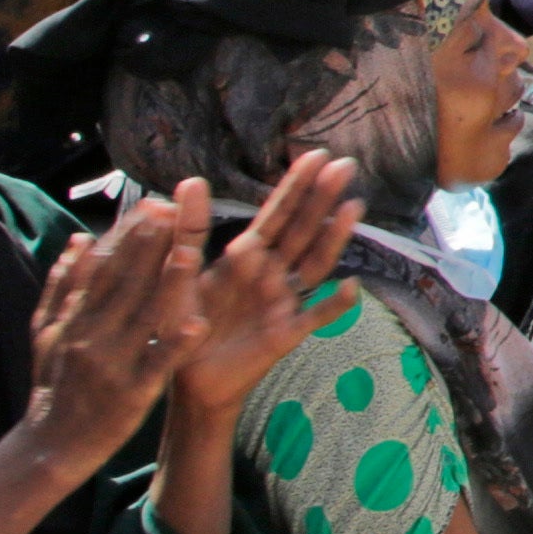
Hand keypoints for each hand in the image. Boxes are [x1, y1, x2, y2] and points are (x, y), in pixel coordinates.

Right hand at [22, 188, 209, 466]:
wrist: (51, 446)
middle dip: (149, 246)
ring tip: (189, 250)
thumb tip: (77, 239)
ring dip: (166, 283)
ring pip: (143, 317)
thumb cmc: (53, 384)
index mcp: (73, 318)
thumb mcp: (44, 333)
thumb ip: (61, 285)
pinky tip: (197, 324)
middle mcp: (91, 335)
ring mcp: (112, 364)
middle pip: (124, 284)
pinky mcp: (132, 394)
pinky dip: (175, 345)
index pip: (103, 267)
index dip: (128, 235)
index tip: (152, 204)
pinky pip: (157, 365)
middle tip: (174, 209)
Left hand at [184, 156, 355, 413]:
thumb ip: (188, 229)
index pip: (276, 214)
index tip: (316, 155)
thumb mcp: (178, 273)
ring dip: (334, 238)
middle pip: (302, 231)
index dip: (296, 186)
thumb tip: (190, 180)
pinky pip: (315, 317)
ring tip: (354, 208)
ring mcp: (283, 301)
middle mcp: (271, 273)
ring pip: (314, 264)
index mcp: (245, 255)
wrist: (189, 378)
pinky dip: (334, 304)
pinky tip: (352, 286)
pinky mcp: (287, 334)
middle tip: (346, 165)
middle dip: (322, 198)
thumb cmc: (181, 324)